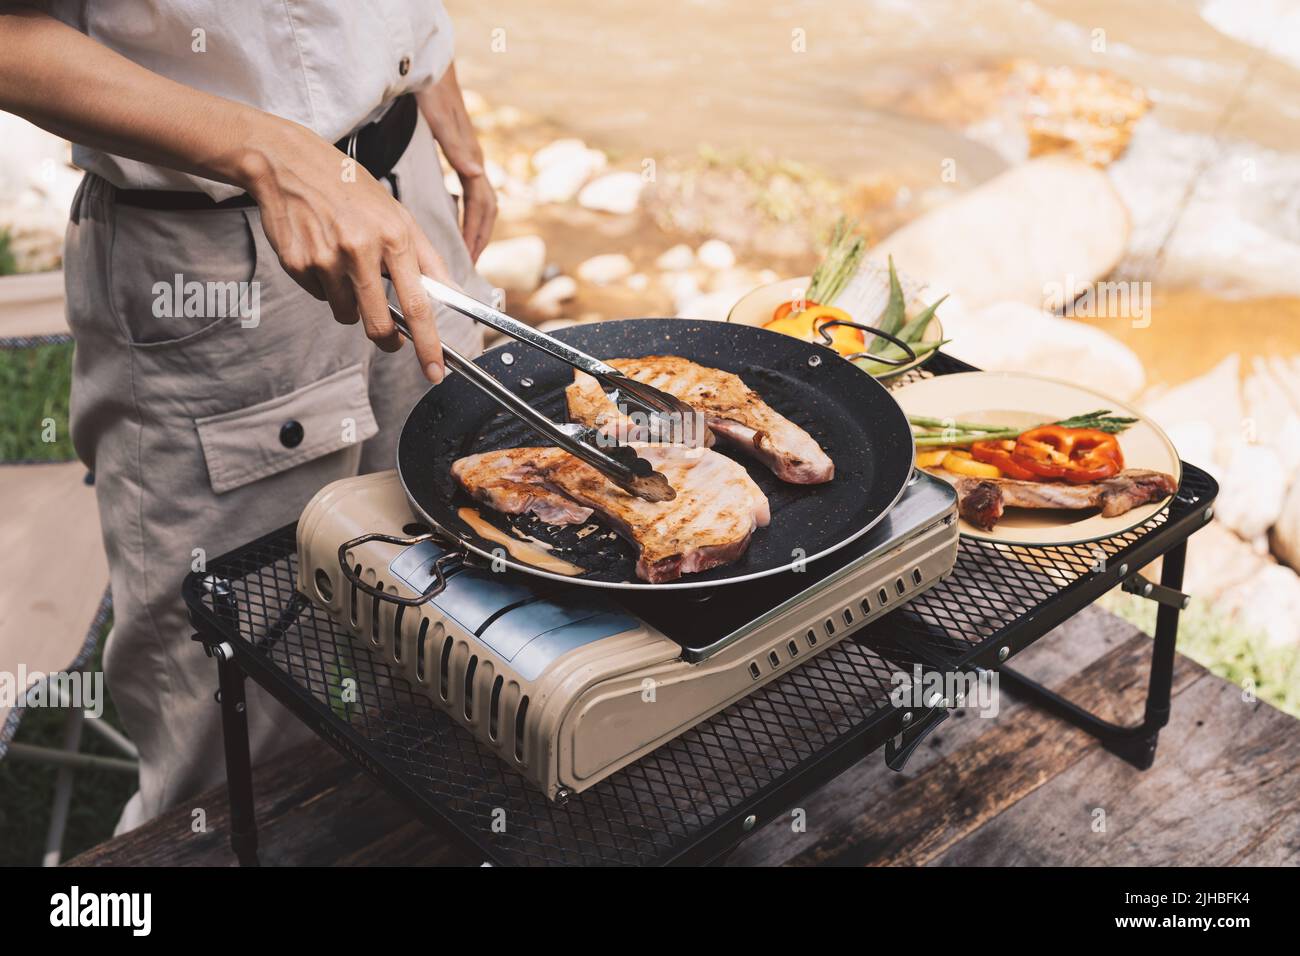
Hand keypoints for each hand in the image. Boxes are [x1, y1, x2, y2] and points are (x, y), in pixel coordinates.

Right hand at [242, 121, 451, 382]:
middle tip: (391, 337)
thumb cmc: (349, 188)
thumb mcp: (398, 213)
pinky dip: (324, 285)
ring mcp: (326, 258)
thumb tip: (453, 293)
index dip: (428, 344)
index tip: (434, 370)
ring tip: (346, 266)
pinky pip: (319, 296)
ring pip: (346, 314)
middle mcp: (360, 249)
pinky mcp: (297, 263)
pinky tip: (322, 253)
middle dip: (387, 339)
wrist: (288, 163)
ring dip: (351, 303)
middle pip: (379, 323)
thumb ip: (428, 258)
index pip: (418, 304)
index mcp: (393, 236)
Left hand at [417, 64, 494, 260]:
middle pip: (486, 209)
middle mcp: (474, 160)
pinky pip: (470, 191)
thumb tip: (478, 174)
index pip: (481, 206)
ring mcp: (468, 157)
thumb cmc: (433, 90)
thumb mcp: (441, 118)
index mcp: (472, 157)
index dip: (476, 233)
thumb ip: (458, 146)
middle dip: (479, 238)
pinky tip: (454, 219)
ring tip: (466, 250)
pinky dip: (467, 211)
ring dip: (476, 227)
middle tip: (469, 265)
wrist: (429, 63)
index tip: (468, 258)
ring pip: (480, 202)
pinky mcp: (459, 154)